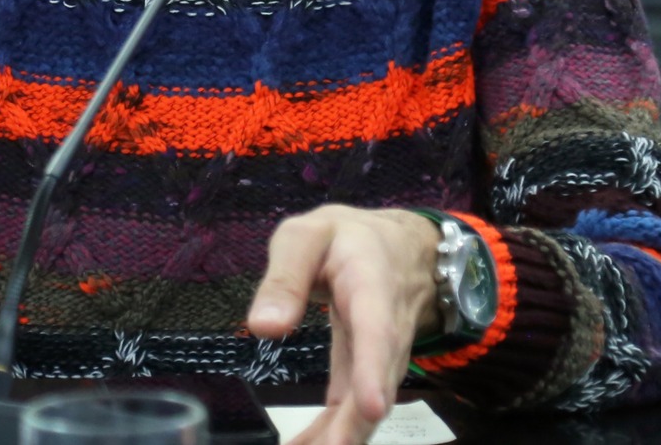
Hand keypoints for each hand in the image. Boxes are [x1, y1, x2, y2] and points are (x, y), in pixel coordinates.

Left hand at [246, 206, 440, 444]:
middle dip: (354, 425)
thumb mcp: (308, 235)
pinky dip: (334, 429)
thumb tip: (262, 328)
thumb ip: (285, 277)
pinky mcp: (368, 369)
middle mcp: (386, 327)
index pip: (378, 331)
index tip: (372, 408)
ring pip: (368, 400)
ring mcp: (381, 354)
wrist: (398, 244)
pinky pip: (354, 403)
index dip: (374, 370)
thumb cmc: (347, 238)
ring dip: (341, 434)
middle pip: (376, 381)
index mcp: (371, 286)